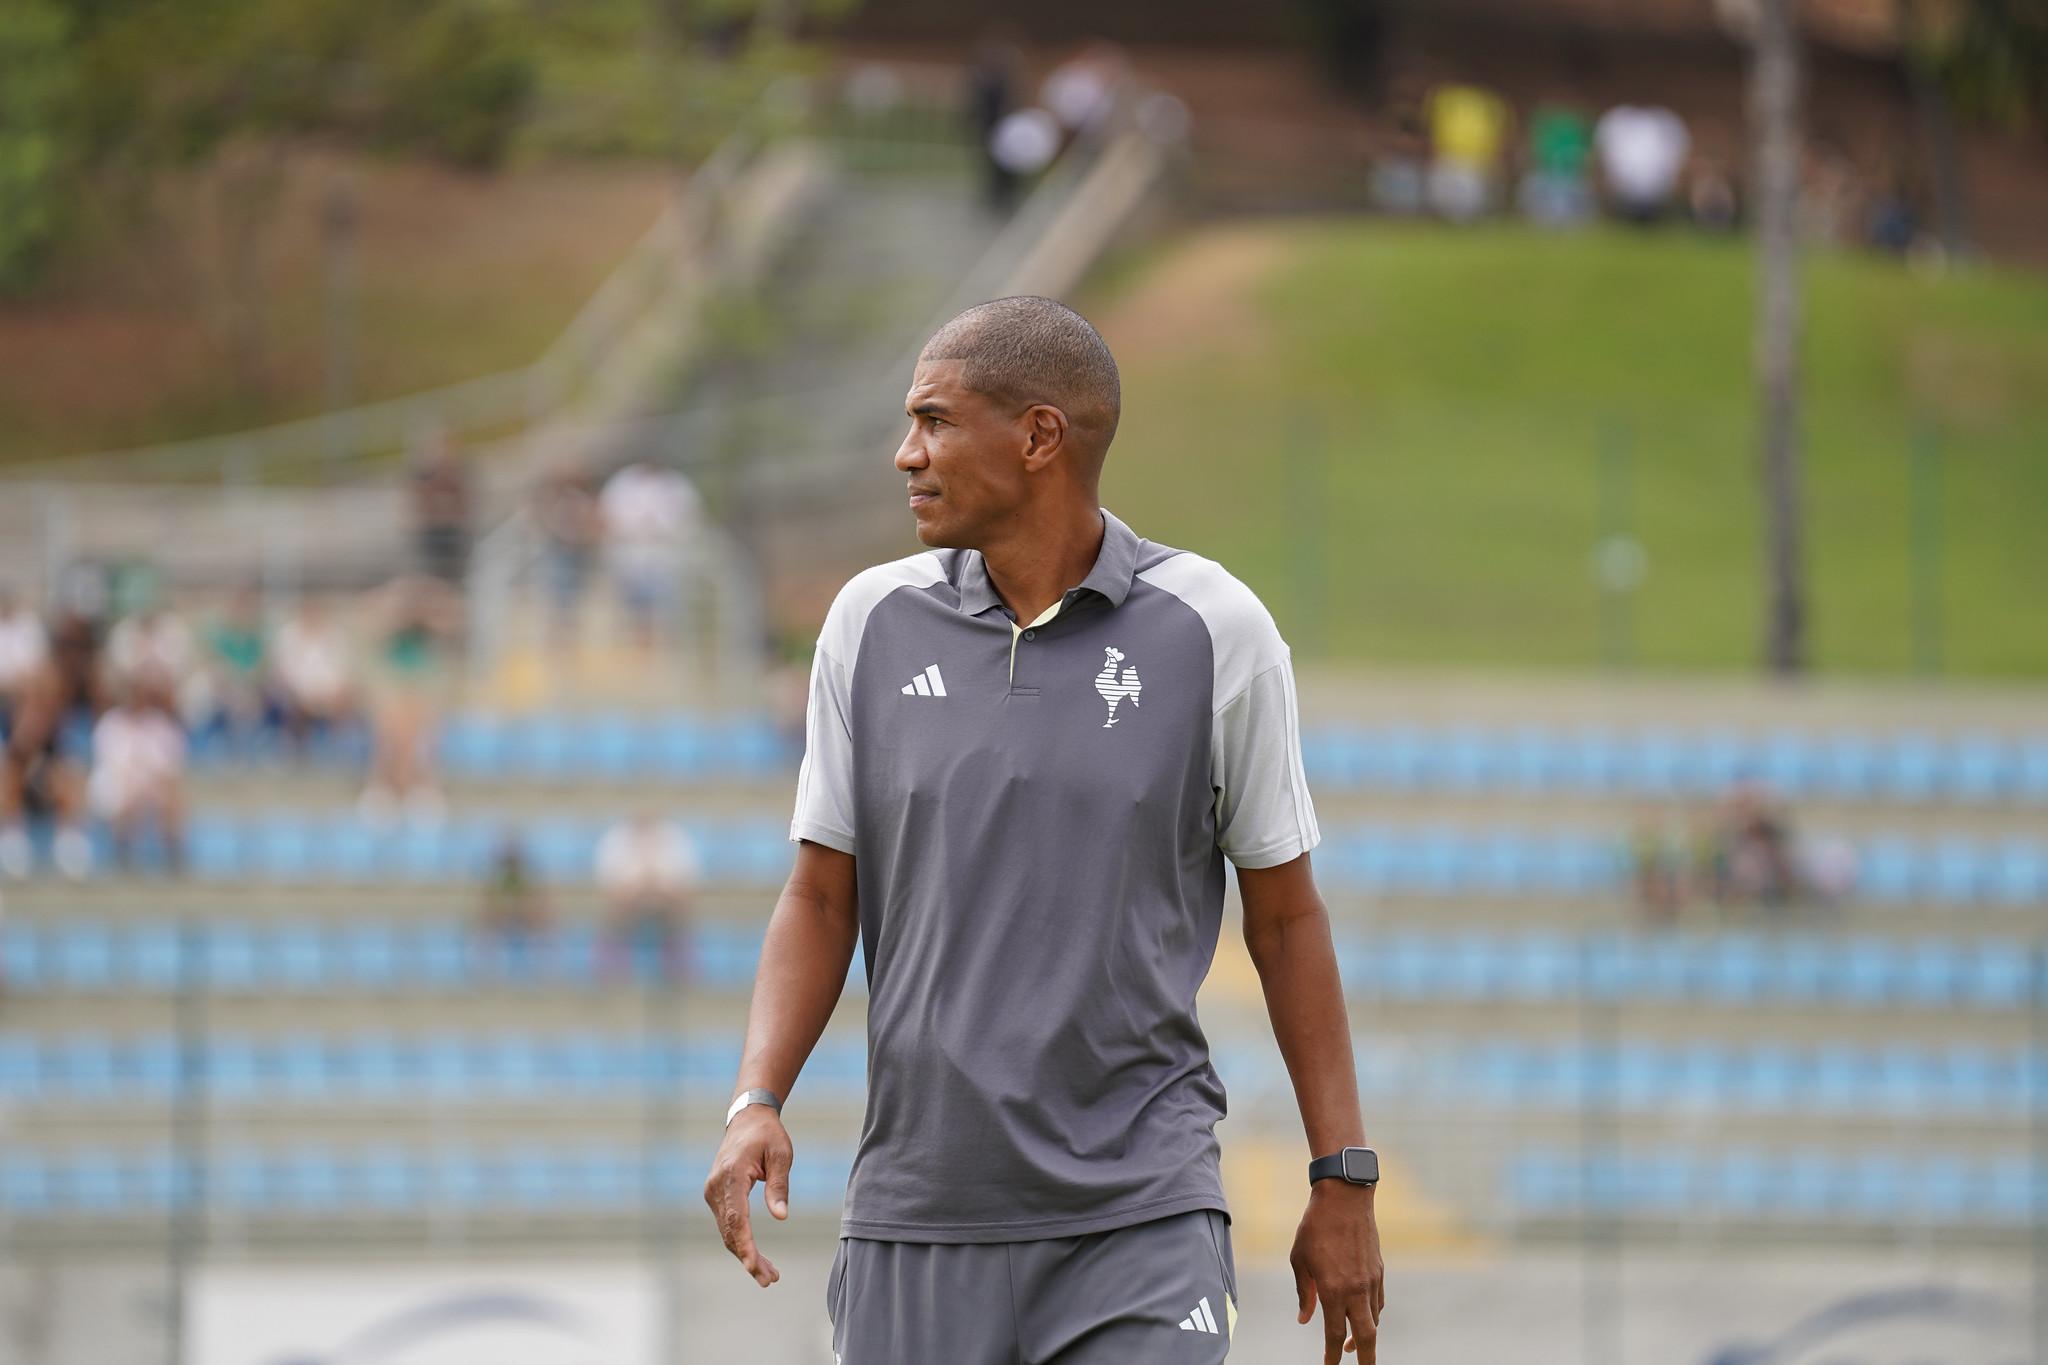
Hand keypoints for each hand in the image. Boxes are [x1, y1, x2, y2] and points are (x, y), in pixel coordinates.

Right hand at [703, 1105, 793, 1285]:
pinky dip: (739, 1241)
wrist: (748, 1119)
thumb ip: (779, 1186)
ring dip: (744, 1253)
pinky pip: (726, 1224)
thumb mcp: (781, 1155)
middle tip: (770, 1279)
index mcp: (732, 1175)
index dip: (745, 1244)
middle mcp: (716, 1186)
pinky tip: (755, 1256)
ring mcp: (712, 1192)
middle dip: (748, 1258)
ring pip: (727, 1231)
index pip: (736, 1217)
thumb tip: (781, 1217)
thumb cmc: (768, 1135)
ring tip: (769, 1275)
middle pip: (730, 1231)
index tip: (753, 1266)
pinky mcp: (715, 1195)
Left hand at [1291, 1180, 1383, 1363]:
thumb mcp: (1299, 1259)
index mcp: (1333, 1289)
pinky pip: (1378, 1302)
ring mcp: (1371, 1281)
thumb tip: (1304, 1319)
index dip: (1332, 1356)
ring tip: (1351, 1343)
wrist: (1345, 1198)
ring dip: (1365, 1335)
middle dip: (1365, 1360)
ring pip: (1374, 1320)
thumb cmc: (1315, 1226)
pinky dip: (1371, 1314)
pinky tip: (1361, 1314)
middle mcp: (1356, 1289)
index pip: (1335, 1334)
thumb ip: (1304, 1293)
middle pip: (1366, 1337)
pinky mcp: (1379, 1271)